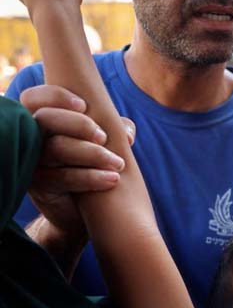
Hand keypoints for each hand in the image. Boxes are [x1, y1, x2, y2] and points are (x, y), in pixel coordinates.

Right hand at [19, 85, 132, 237]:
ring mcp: (32, 163)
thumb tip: (126, 131)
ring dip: (93, 153)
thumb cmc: (92, 167)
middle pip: (45, 119)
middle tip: (104, 136)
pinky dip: (91, 177)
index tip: (84, 105)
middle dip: (79, 124)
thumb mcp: (105, 144)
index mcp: (42, 121)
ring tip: (119, 163)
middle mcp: (31, 139)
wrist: (82, 211)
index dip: (57, 96)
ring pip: (56, 149)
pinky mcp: (38, 186)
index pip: (36, 98)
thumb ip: (115, 129)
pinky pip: (62, 177)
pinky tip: (114, 179)